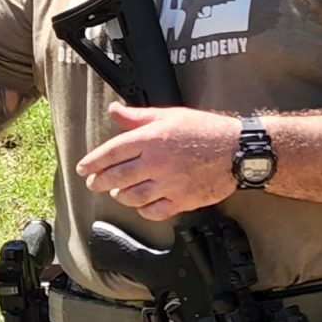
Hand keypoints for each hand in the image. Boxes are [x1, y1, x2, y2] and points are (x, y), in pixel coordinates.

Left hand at [76, 103, 238, 219]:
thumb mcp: (170, 115)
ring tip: (117, 193)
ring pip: (132, 196)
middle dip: (100, 182)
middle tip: (95, 183)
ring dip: (120, 196)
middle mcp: (156, 162)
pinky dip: (143, 210)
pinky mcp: (182, 200)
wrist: (238, 151)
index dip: (92, 162)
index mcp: (151, 139)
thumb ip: (139, 116)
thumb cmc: (206, 130)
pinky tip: (141, 205)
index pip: (111, 152)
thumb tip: (114, 110)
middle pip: (116, 177)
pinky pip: (154, 211)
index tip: (84, 168)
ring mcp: (169, 184)